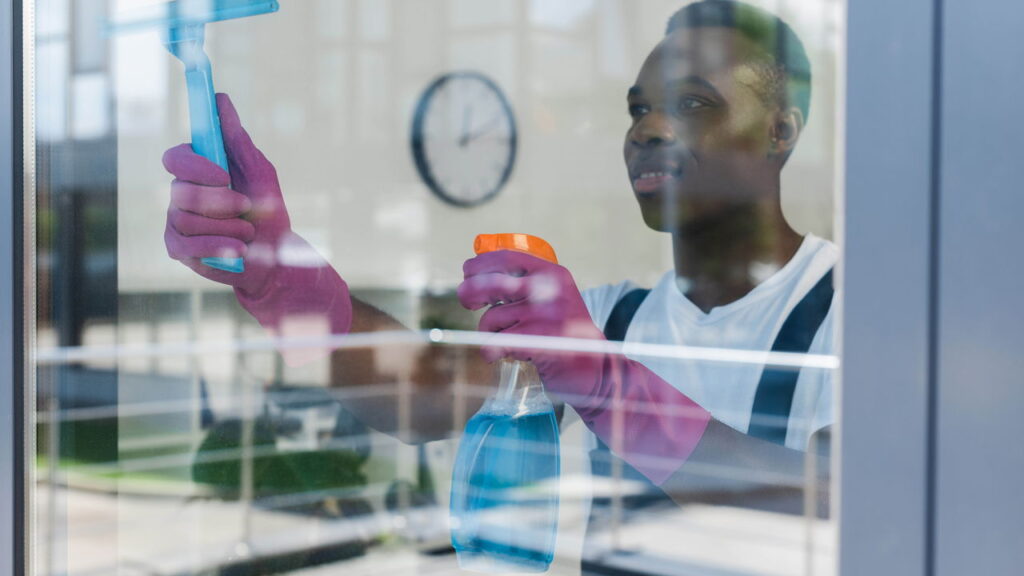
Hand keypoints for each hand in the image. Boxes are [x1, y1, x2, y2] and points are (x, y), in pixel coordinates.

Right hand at [163, 93, 291, 297]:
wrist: (275, 257)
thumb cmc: (268, 211)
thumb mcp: (260, 173)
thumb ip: (237, 140)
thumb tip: (220, 99)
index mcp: (198, 170)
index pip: (175, 158)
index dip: (195, 166)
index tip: (223, 175)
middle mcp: (181, 193)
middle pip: (180, 191)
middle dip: (219, 202)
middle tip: (246, 207)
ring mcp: (176, 221)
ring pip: (185, 219)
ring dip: (227, 227)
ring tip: (248, 233)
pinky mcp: (178, 248)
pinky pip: (187, 245)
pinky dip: (218, 247)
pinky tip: (239, 250)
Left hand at [457, 250, 608, 404]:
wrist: (595, 368)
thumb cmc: (564, 333)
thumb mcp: (553, 297)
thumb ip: (525, 283)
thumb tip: (476, 275)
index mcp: (552, 273)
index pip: (507, 257)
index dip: (480, 264)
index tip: (468, 273)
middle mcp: (549, 290)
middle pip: (491, 283)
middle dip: (470, 293)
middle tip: (469, 303)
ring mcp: (544, 315)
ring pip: (491, 318)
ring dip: (487, 332)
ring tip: (503, 340)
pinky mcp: (537, 340)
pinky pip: (495, 343)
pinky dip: (491, 352)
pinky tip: (501, 355)